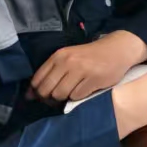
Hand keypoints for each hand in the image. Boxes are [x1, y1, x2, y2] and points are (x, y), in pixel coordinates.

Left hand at [31, 31, 146, 104]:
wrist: (117, 49)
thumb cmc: (89, 56)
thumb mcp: (68, 58)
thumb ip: (49, 74)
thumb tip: (29, 96)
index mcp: (58, 56)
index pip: (37, 80)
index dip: (38, 92)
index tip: (44, 95)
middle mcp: (68, 62)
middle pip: (47, 90)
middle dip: (50, 98)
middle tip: (58, 96)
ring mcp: (81, 71)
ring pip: (61, 95)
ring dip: (65, 97)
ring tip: (74, 90)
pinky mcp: (94, 79)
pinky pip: (77, 96)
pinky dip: (79, 96)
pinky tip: (86, 88)